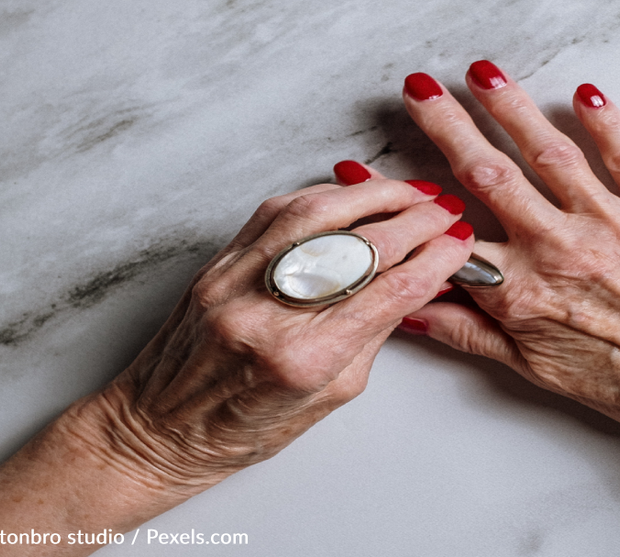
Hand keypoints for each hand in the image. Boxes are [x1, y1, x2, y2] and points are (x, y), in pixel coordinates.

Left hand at [70, 170, 472, 493]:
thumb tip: (416, 281)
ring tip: (408, 192)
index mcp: (302, 359)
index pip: (389, 291)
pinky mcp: (218, 262)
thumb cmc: (243, 427)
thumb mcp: (331, 395)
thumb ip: (372, 333)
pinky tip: (353, 194)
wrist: (159, 427)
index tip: (459, 245)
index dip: (434, 261)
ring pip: (318, 213)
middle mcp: (268, 313)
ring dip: (373, 194)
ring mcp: (237, 280)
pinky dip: (324, 197)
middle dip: (415, 222)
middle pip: (360, 247)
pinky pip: (279, 211)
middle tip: (445, 212)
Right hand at [399, 64, 619, 459]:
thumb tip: (417, 312)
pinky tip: (583, 94)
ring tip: (481, 74)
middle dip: (447, 125)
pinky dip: (603, 120)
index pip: (449, 238)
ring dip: (509, 107)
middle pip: (489, 175)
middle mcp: (561, 249)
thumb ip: (477, 336)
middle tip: (419, 90)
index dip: (406, 205)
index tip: (374, 174)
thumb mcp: (546, 375)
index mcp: (525, 293)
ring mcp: (612, 223)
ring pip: (547, 152)